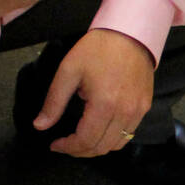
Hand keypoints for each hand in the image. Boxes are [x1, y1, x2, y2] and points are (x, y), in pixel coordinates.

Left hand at [35, 28, 155, 156]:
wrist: (130, 33)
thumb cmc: (98, 49)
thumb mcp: (68, 71)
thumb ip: (54, 102)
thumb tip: (40, 126)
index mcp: (104, 104)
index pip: (85, 140)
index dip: (67, 147)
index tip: (55, 144)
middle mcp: (124, 112)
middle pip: (101, 147)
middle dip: (80, 151)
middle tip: (66, 144)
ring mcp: (137, 111)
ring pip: (116, 145)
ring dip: (97, 147)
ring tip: (82, 139)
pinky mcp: (144, 107)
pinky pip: (128, 133)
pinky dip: (112, 138)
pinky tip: (100, 129)